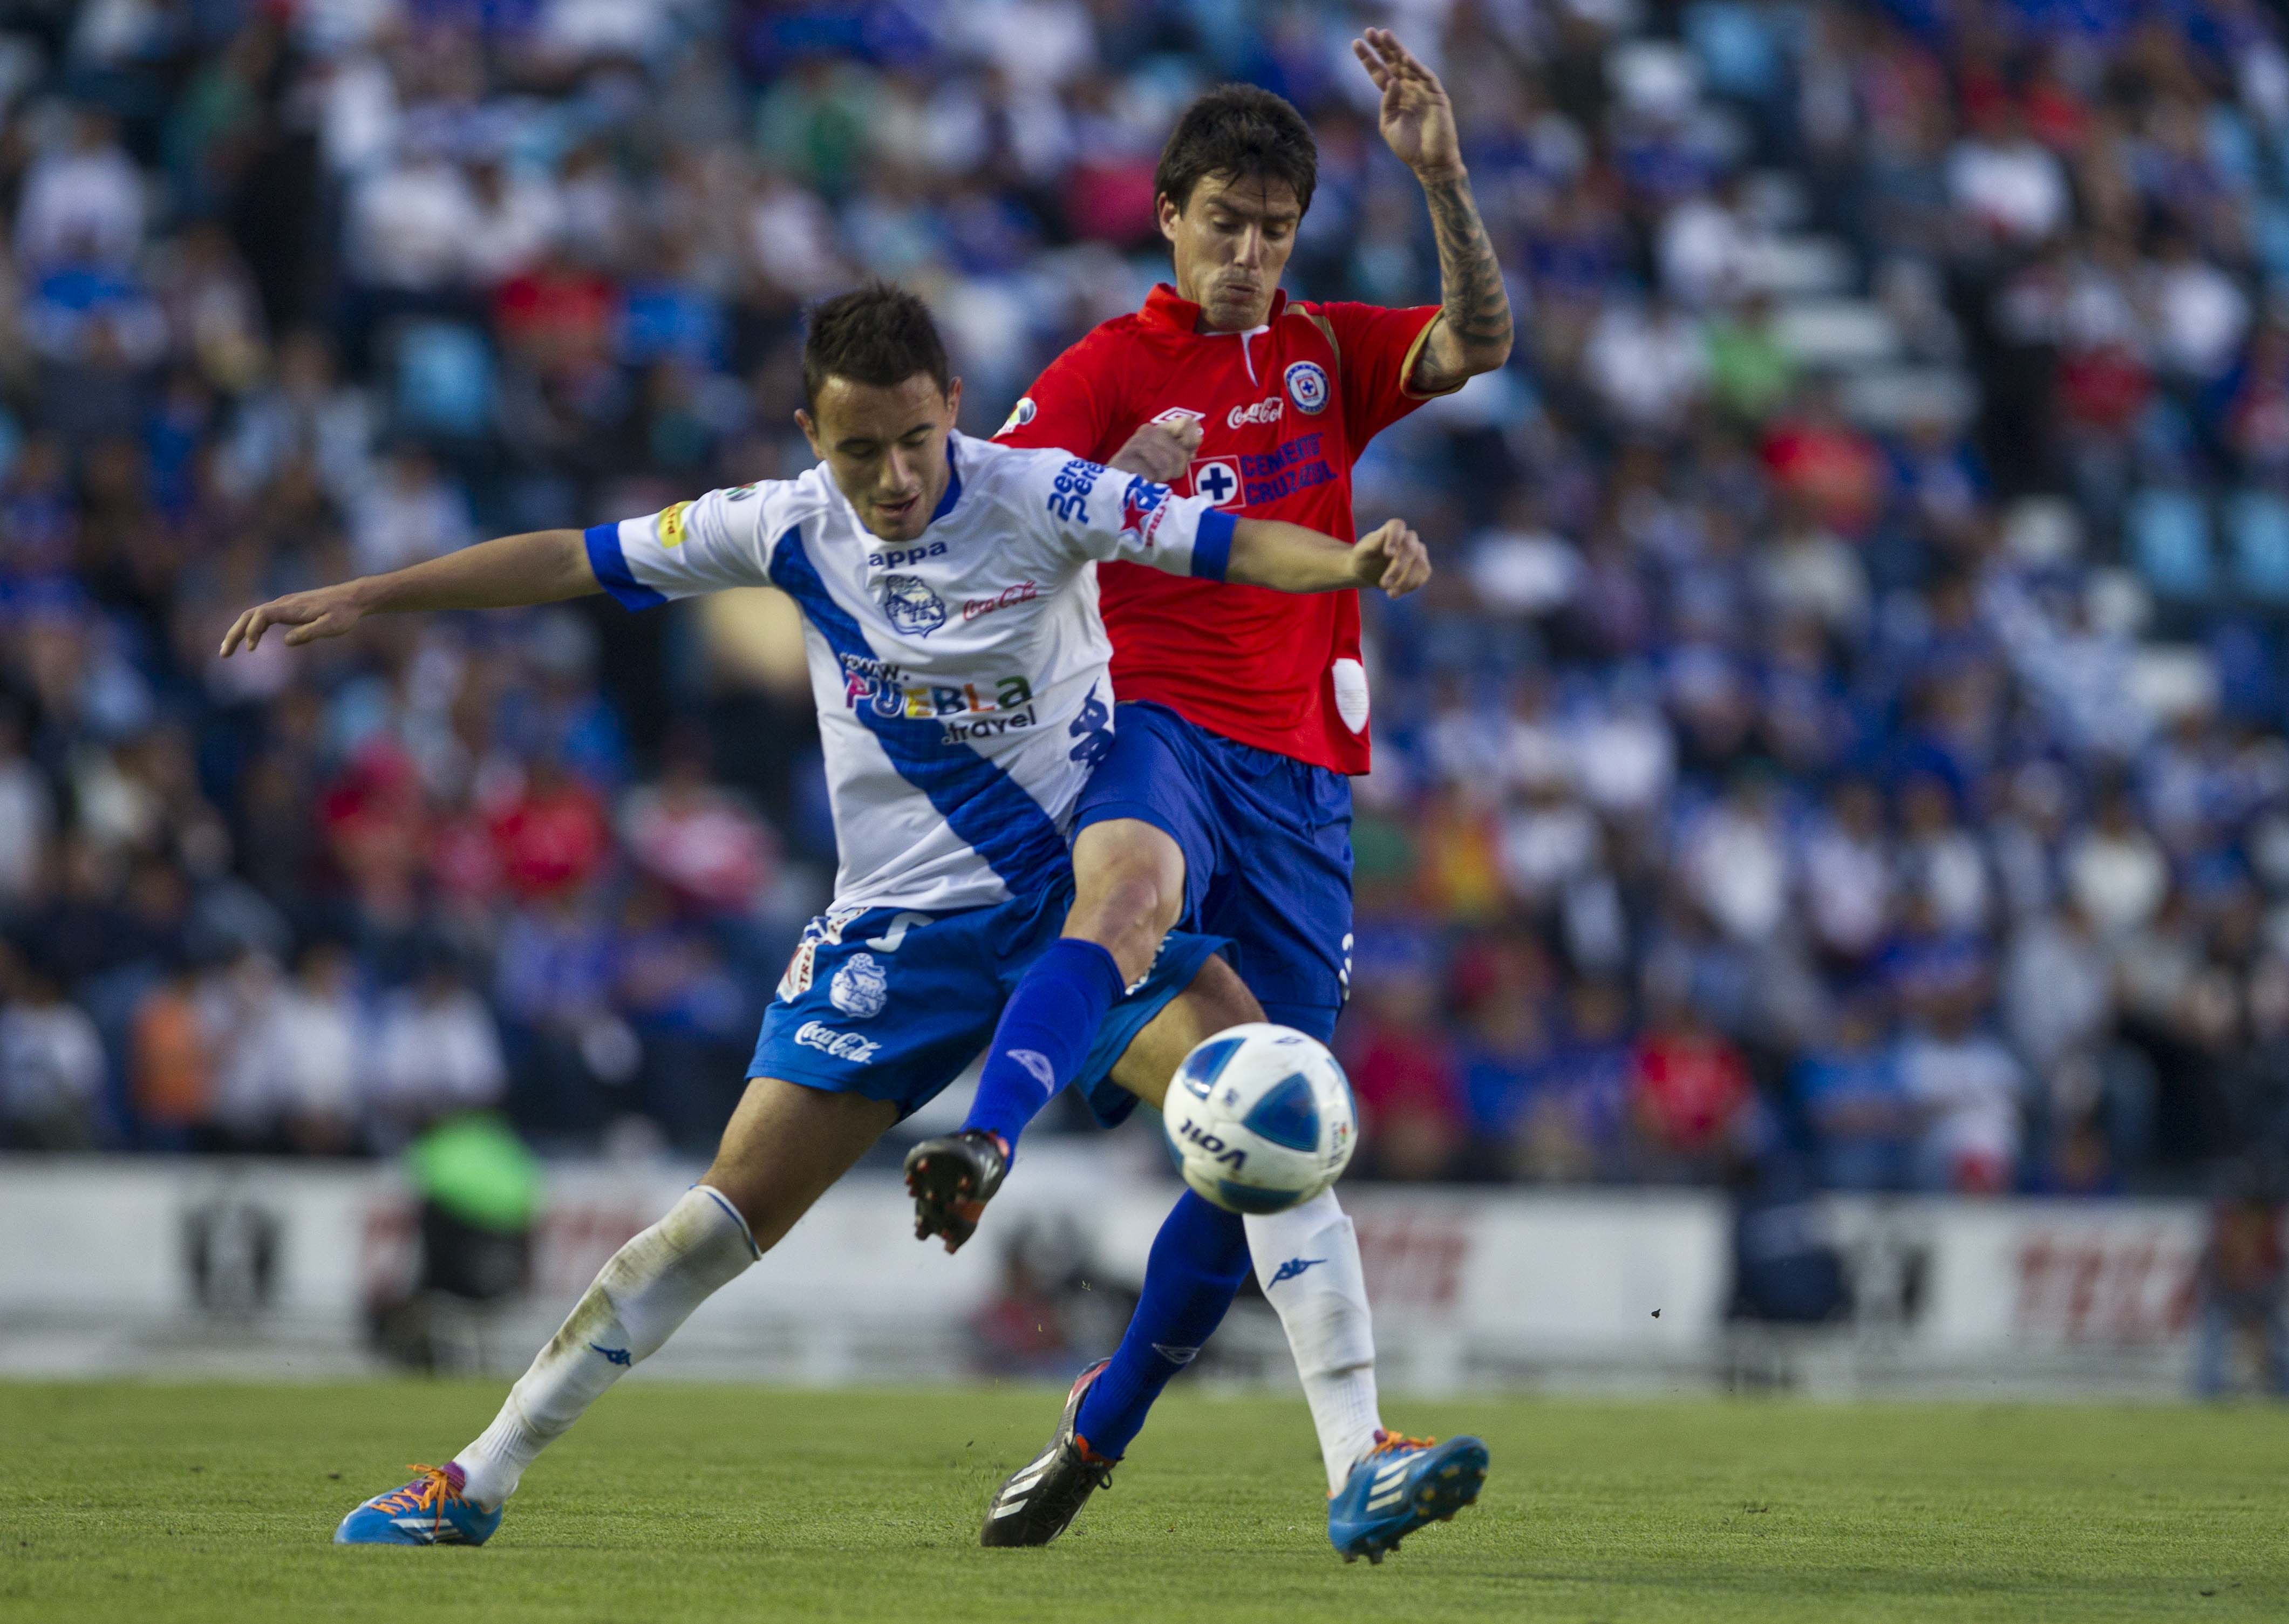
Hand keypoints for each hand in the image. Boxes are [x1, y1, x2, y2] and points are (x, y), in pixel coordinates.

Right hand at [218, 582, 369, 656]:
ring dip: (239, 632)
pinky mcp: (288, 609)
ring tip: (228, 650)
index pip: (261, 615)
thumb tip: (286, 642)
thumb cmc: (344, 613)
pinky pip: (263, 617)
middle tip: (224, 654)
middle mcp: (283, 604)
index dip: (252, 631)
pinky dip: (252, 629)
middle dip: (234, 633)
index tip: (251, 649)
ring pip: (254, 616)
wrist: (353, 598)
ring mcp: (284, 605)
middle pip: (250, 615)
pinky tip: (250, 642)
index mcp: (291, 608)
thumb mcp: (332, 626)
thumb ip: (310, 633)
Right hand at [1106, 416, 1201, 482]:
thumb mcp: (1168, 458)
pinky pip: (1150, 475)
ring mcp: (1134, 444)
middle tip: (1166, 474)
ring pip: (1166, 464)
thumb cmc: (1145, 471)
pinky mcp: (1124, 460)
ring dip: (1162, 477)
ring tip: (1153, 478)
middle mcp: (1147, 431)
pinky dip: (1149, 483)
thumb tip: (1193, 448)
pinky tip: (1142, 481)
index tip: (1189, 454)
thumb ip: (1183, 450)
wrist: (1116, 485)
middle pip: (1180, 453)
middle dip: (1177, 469)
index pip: (1187, 423)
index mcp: (1160, 428)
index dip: (1192, 441)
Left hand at [1352, 519, 1429, 596]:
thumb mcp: (1361, 552)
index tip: (1388, 554)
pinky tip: (1395, 592)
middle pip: (1410, 549)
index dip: (1395, 539)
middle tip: (1383, 585)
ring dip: (1406, 581)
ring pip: (1420, 564)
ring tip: (1390, 594)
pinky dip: (1411, 586)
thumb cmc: (1363, 558)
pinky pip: (1423, 575)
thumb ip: (1372, 543)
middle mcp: (1408, 538)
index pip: (1398, 526)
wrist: (1367, 570)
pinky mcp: (1422, 567)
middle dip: (1398, 568)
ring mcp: (1418, 552)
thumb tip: (1383, 534)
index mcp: (1392, 529)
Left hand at [1353, 28, 1461, 179]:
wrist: (1430, 164)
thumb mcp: (1389, 125)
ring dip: (1397, 49)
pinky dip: (1416, 67)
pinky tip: (1405, 57)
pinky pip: (1426, 77)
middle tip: (1369, 31)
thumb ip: (1386, 103)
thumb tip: (1390, 81)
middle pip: (1392, 63)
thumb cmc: (1409, 148)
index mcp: (1395, 97)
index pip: (1379, 73)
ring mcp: (1423, 91)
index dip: (1368, 58)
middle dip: (1381, 47)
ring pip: (1408, 65)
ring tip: (1384, 35)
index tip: (1356, 43)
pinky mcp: (1437, 96)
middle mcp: (1408, 90)